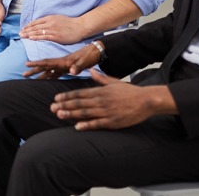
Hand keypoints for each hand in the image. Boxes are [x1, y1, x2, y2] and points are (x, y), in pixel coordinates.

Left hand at [19, 14, 87, 44]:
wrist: (80, 27)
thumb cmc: (71, 23)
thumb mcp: (58, 18)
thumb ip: (50, 21)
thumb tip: (43, 23)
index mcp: (50, 18)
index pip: (36, 22)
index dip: (29, 25)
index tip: (23, 28)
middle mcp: (49, 23)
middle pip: (35, 27)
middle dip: (26, 30)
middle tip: (19, 33)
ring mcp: (52, 30)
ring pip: (37, 32)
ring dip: (28, 34)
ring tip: (22, 36)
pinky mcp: (56, 36)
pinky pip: (44, 37)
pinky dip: (36, 37)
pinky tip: (31, 38)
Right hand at [23, 44, 100, 78]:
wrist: (95, 52)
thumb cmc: (89, 56)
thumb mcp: (84, 61)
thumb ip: (78, 66)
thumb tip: (72, 71)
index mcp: (63, 62)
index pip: (47, 63)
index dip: (37, 64)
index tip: (27, 64)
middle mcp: (60, 64)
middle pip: (44, 67)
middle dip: (34, 70)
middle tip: (23, 74)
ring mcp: (63, 66)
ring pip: (48, 71)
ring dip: (39, 75)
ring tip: (30, 78)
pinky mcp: (66, 69)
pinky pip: (55, 74)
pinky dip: (48, 77)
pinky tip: (44, 80)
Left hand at [49, 70, 170, 129]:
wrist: (146, 100)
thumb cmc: (130, 91)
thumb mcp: (114, 82)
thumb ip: (100, 78)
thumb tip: (91, 70)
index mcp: (100, 91)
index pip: (79, 93)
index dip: (67, 96)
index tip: (56, 98)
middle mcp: (101, 101)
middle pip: (79, 103)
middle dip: (64, 105)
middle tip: (52, 108)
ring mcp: (107, 111)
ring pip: (85, 113)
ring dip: (71, 114)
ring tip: (59, 115)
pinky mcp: (113, 121)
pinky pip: (97, 124)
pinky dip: (87, 125)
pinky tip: (77, 127)